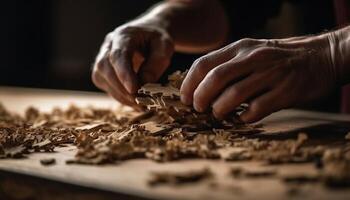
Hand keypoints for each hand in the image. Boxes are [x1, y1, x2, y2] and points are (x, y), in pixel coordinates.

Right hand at [92, 21, 173, 106]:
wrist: (149, 34)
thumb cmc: (157, 39)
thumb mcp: (165, 46)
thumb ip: (157, 62)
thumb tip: (145, 82)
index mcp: (123, 35)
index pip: (118, 55)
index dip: (124, 73)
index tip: (133, 90)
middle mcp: (108, 45)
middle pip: (105, 68)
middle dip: (121, 88)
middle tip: (140, 101)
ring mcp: (102, 57)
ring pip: (101, 78)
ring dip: (120, 95)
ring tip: (140, 105)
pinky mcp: (103, 70)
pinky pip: (105, 85)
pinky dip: (119, 96)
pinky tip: (134, 101)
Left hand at [180, 35, 334, 121]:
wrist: (320, 57)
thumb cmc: (278, 59)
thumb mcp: (251, 52)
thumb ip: (228, 65)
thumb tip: (199, 88)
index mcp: (240, 48)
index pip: (204, 64)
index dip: (189, 84)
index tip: (185, 98)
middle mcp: (253, 58)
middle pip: (215, 79)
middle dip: (200, 97)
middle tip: (198, 108)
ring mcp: (270, 74)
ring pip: (234, 95)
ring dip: (219, 109)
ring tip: (218, 114)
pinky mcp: (285, 92)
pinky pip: (257, 109)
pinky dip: (243, 118)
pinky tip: (241, 119)